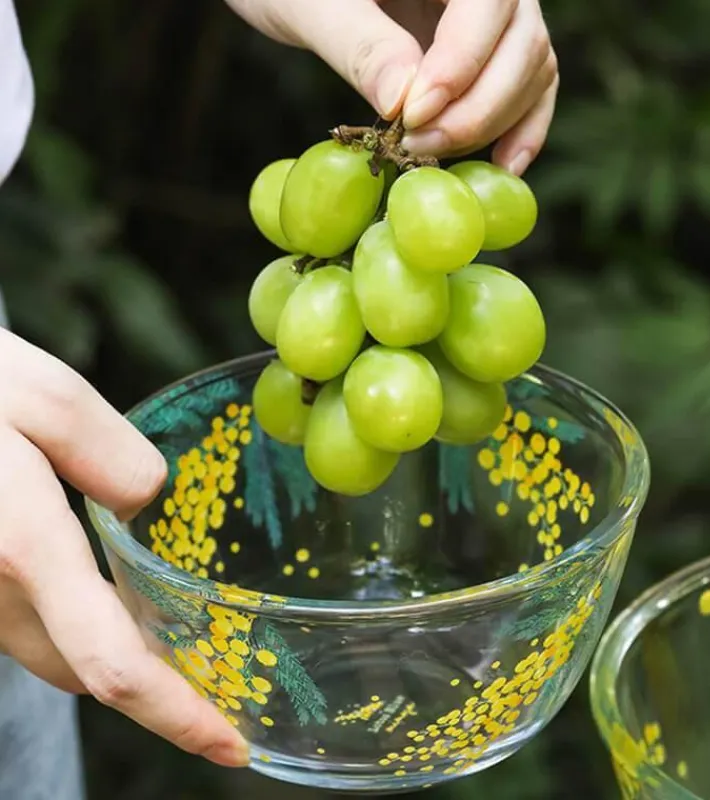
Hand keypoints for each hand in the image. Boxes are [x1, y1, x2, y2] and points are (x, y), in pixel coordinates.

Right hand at [0, 329, 248, 767]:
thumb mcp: (43, 397)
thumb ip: (109, 454)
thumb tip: (147, 500)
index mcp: (20, 552)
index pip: (111, 663)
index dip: (175, 714)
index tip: (227, 745)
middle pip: (84, 671)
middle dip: (151, 684)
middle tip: (217, 671)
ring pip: (52, 649)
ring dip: (111, 650)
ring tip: (174, 624)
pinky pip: (26, 620)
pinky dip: (74, 621)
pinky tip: (106, 583)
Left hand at [225, 0, 557, 174]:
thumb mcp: (309, 3)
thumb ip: (360, 45)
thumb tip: (405, 102)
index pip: (487, 2)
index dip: (461, 64)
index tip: (414, 114)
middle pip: (522, 41)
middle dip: (476, 107)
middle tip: (418, 147)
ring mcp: (494, 13)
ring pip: (531, 67)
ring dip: (493, 123)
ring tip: (433, 155)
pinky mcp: (489, 48)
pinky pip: (531, 84)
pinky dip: (521, 128)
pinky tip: (502, 166)